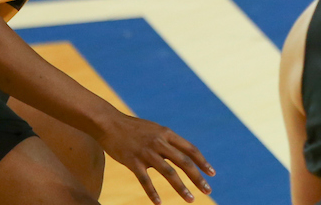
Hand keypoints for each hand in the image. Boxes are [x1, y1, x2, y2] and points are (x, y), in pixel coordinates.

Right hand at [97, 113, 213, 203]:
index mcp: (167, 133)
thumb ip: (167, 140)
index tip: (211, 173)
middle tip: (208, 190)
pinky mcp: (133, 161)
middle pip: (184, 162)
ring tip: (191, 199)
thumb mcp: (154, 129)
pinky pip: (145, 180)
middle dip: (197, 177)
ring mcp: (146, 152)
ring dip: (181, 187)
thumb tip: (181, 153)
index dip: (202, 162)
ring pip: (169, 172)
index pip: (190, 149)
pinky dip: (152, 193)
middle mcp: (159, 142)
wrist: (109, 123)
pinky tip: (159, 203)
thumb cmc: (133, 128)